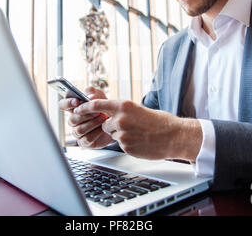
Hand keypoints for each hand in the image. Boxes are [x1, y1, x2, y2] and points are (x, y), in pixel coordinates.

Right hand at [58, 87, 114, 148]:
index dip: (67, 103)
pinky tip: (103, 128)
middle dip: (85, 115)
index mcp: (74, 108)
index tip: (77, 101)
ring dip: (92, 123)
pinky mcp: (84, 142)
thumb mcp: (102, 98)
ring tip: (103, 118)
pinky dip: (96, 133)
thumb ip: (95, 93)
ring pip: (79, 130)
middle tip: (97, 111)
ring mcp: (78, 132)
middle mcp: (74, 120)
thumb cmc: (105, 109)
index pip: (62, 105)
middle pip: (72, 119)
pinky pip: (86, 139)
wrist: (116, 123)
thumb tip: (89, 91)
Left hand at [73, 99, 202, 161]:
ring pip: (112, 135)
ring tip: (138, 134)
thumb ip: (122, 111)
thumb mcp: (138, 109)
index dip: (85, 108)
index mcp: (124, 105)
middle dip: (113, 127)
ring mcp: (122, 134)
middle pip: (105, 124)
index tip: (77, 109)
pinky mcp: (125, 146)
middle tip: (130, 127)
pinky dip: (128, 144)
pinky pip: (120, 145)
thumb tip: (107, 113)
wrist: (174, 136)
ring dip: (121, 136)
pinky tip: (140, 141)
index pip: (97, 105)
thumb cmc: (159, 121)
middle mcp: (121, 118)